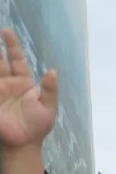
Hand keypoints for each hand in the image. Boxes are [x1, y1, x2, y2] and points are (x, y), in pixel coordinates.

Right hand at [0, 29, 57, 150]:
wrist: (24, 142)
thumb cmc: (38, 125)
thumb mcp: (48, 107)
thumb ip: (50, 89)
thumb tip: (52, 71)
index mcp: (24, 83)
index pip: (16, 60)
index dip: (12, 46)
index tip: (6, 31)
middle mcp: (9, 83)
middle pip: (0, 61)